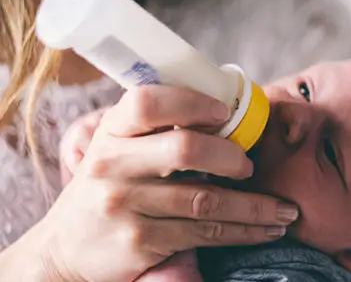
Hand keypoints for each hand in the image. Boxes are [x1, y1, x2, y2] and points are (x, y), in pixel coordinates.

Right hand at [31, 85, 295, 281]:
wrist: (64, 249)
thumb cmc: (109, 186)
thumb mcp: (118, 149)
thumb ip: (156, 130)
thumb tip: (225, 108)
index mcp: (112, 132)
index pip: (148, 102)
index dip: (192, 103)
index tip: (225, 113)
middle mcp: (113, 165)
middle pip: (185, 149)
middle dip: (231, 157)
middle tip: (251, 166)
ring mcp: (125, 205)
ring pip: (206, 199)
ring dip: (256, 206)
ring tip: (285, 209)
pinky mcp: (141, 241)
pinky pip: (205, 232)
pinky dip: (244, 231)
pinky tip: (266, 228)